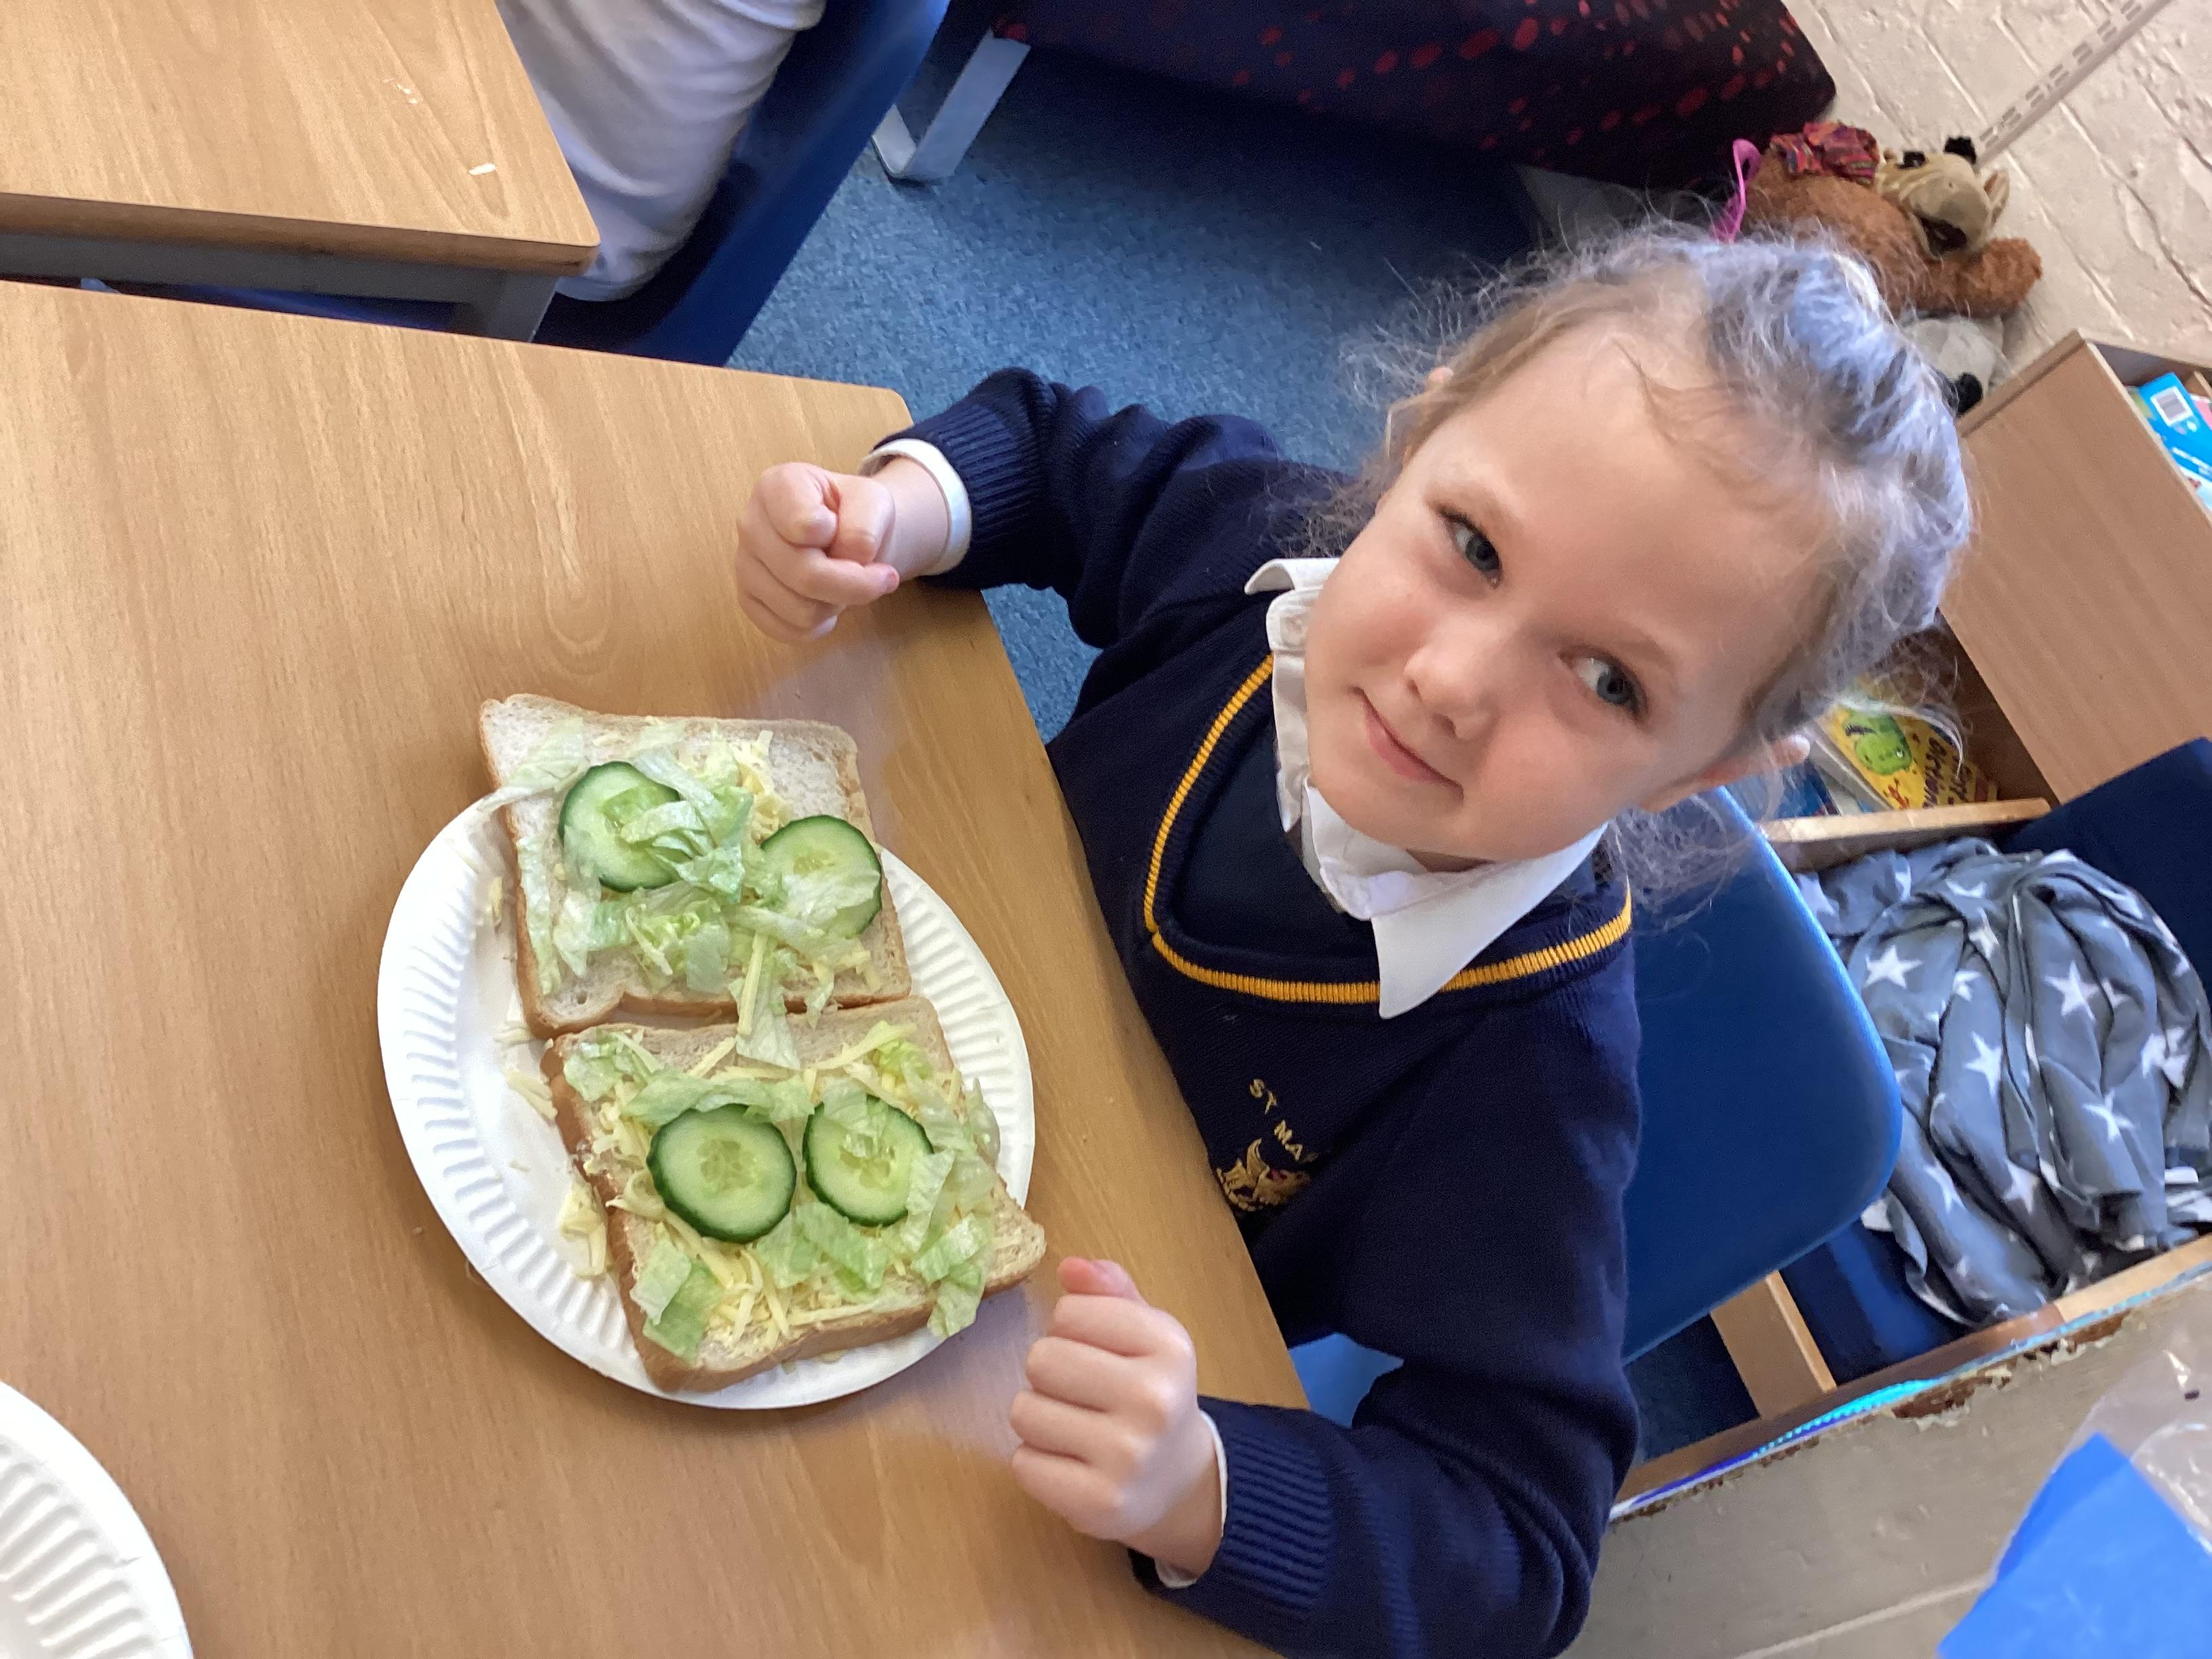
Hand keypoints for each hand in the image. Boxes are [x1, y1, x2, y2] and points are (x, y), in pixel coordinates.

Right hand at [733, 459, 948, 641]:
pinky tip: (827, 601)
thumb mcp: (872, 502)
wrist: (846, 533)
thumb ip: (864, 525)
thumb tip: (848, 561)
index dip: (839, 536)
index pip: (805, 526)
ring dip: (838, 603)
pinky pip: (790, 631)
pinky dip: (821, 624)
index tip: (846, 529)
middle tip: (877, 575)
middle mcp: (750, 524)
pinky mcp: (748, 600)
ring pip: (800, 610)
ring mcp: (744, 565)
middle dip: (855, 584)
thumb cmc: (853, 513)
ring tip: (844, 582)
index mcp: (776, 486)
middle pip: (805, 575)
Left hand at [1010, 1258, 1222, 1579]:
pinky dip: (1035, 1461)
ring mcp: (1128, 1457)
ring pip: (1025, 1411)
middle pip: (1041, 1359)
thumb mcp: (1144, 1332)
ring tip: (1073, 1427)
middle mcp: (1155, 1400)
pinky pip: (1023, 1463)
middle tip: (1079, 1392)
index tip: (1096, 1350)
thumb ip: (1109, 1291)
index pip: (1070, 1312)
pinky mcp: (1098, 1504)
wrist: (1178, 1481)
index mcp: (1169, 1346)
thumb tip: (1069, 1266)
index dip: (1069, 1328)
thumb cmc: (1150, 1391)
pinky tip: (1068, 1462)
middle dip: (1048, 1372)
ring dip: (1037, 1417)